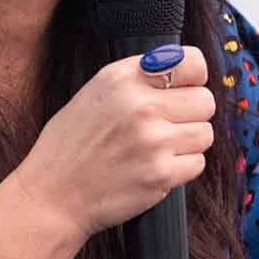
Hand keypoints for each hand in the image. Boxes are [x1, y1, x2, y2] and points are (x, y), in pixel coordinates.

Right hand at [12, 46, 216, 239]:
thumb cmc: (70, 146)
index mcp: (123, 78)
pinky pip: (197, 163)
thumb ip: (137, 79)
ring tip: (158, 149)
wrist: (52, 195)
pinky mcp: (161, 174)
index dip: (193, 79)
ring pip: (205, 134)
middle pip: (205, 101)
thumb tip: (181, 70)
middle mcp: (140, 105)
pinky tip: (154, 168)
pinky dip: (181, 169)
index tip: (184, 90)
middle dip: (191, 115)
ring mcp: (153, 141)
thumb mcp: (94, 93)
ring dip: (188, 143)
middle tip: (167, 126)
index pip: (192, 63)